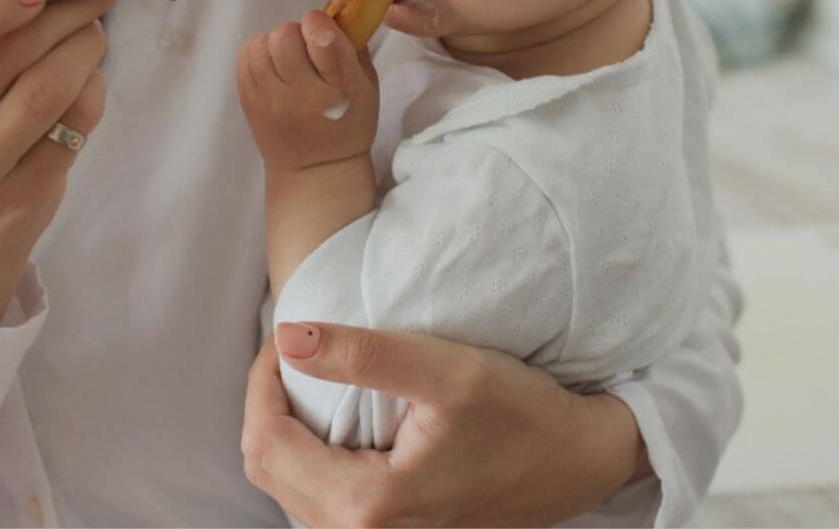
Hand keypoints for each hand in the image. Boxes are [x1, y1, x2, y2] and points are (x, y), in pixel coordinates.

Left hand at [235, 10, 377, 170]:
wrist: (314, 169)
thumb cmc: (348, 122)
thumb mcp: (367, 86)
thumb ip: (353, 45)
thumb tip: (334, 8)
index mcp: (339, 90)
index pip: (321, 41)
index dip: (318, 24)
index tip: (321, 28)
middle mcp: (300, 95)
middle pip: (284, 36)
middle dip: (296, 33)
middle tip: (305, 49)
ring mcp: (269, 100)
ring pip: (261, 43)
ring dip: (275, 41)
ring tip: (287, 57)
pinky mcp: (248, 102)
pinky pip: (245, 56)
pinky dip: (258, 50)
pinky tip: (271, 63)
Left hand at [241, 323, 645, 526]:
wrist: (576, 462)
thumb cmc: (522, 416)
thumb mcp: (446, 370)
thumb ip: (363, 354)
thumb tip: (287, 336)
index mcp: (366, 505)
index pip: (266, 440)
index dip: (262, 380)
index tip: (285, 333)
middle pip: (267, 469)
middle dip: (266, 404)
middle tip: (290, 351)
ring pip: (288, 486)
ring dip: (284, 428)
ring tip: (307, 375)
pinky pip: (317, 497)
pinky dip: (309, 453)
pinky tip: (331, 415)